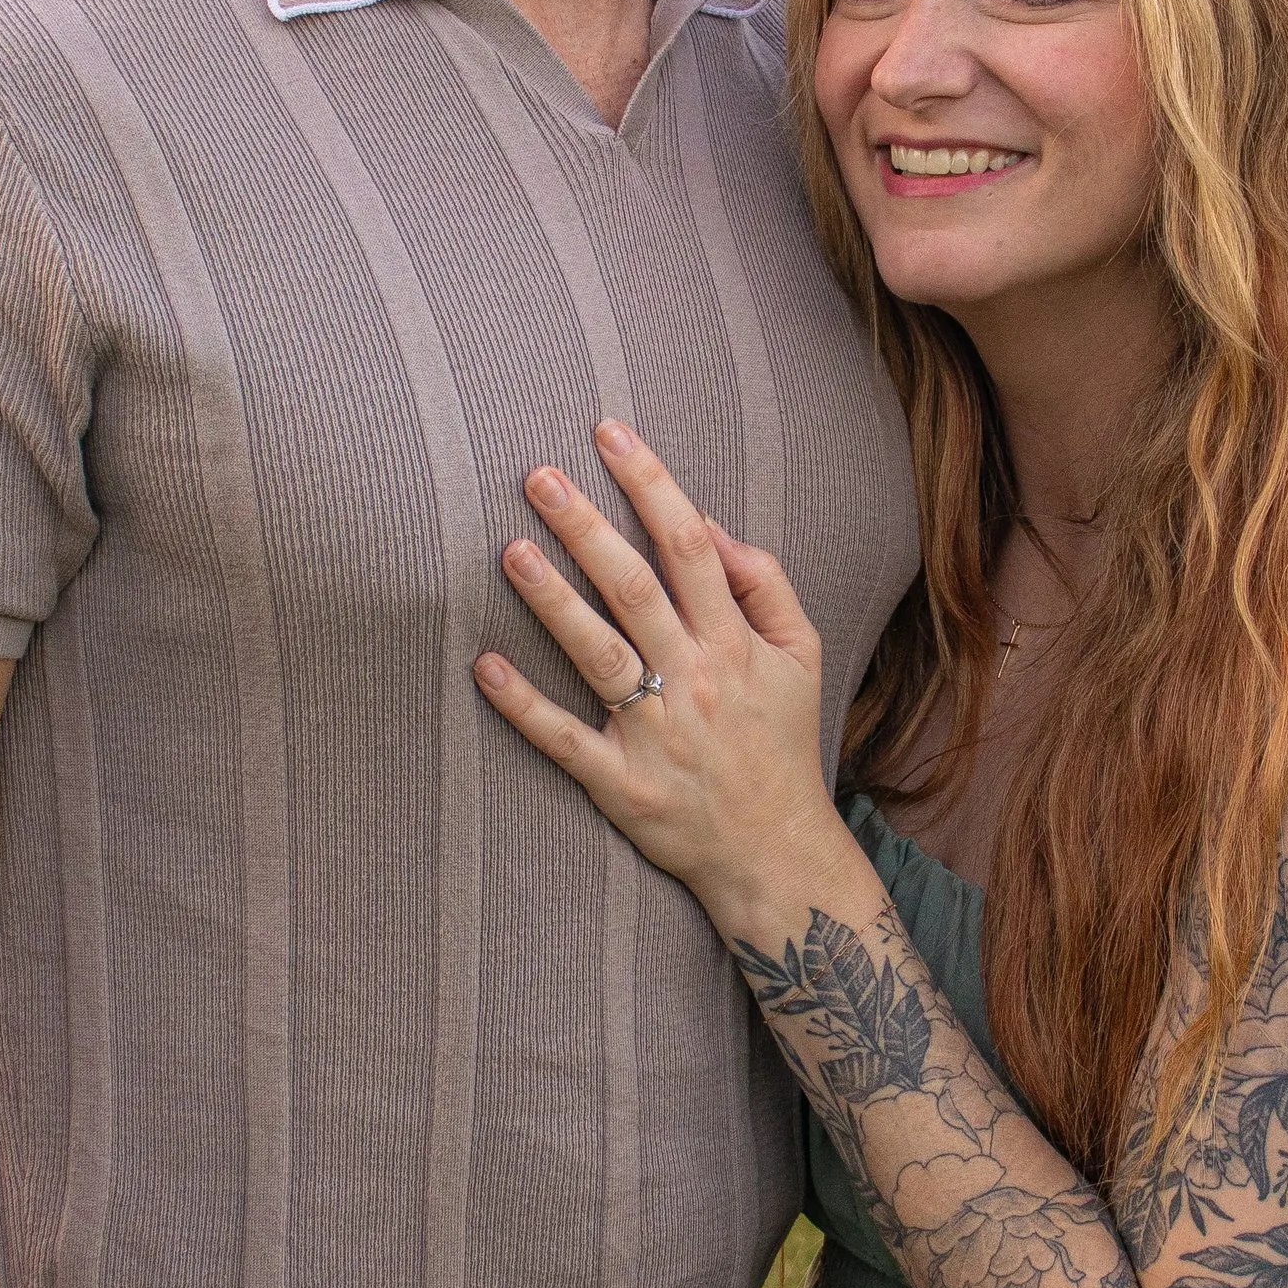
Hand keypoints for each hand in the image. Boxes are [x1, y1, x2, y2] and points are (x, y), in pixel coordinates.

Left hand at [475, 421, 855, 935]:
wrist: (777, 852)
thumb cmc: (782, 743)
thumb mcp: (802, 656)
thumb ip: (765, 585)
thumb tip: (710, 526)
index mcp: (736, 644)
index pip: (691, 546)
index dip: (651, 484)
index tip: (610, 434)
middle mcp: (696, 682)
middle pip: (636, 589)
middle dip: (586, 527)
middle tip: (537, 476)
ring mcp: (656, 735)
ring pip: (599, 656)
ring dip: (553, 601)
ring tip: (511, 552)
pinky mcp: (622, 785)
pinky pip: (566, 741)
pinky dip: (524, 706)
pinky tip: (485, 666)